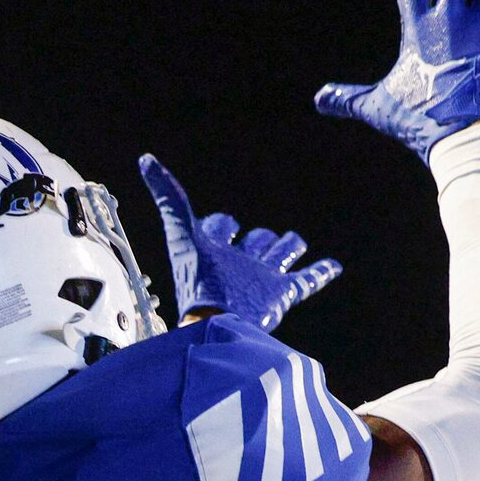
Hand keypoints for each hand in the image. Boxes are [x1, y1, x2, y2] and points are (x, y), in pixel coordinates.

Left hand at [137, 154, 341, 332]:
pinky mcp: (283, 294)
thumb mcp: (181, 233)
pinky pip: (307, 280)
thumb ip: (168, 197)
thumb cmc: (197, 283)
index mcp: (215, 251)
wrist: (218, 321)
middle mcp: (240, 264)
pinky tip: (334, 265)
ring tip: (294, 244)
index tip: (222, 226)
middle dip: (260, 238)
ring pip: (281, 255)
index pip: (222, 226)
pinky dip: (321, 272)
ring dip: (288, 247)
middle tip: (259, 239)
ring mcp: (263, 279)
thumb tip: (145, 159)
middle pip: (257, 240)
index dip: (222, 224)